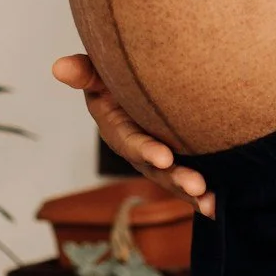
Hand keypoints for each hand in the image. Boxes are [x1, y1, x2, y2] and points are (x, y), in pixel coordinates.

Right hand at [50, 54, 215, 214]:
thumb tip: (59, 67)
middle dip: (175, 179)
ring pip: (172, 179)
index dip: (145, 150)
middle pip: (155, 168)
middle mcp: (136, 149)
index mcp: (117, 128)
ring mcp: (157, 158)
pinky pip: (187, 180)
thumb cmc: (115, 77)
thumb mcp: (99, 73)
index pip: (131, 142)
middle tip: (197, 186)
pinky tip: (217, 209)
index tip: (164, 157)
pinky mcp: (177, 160)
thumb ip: (85, 72)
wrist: (136, 81)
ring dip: (190, 193)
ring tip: (211, 203)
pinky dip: (201, 197)